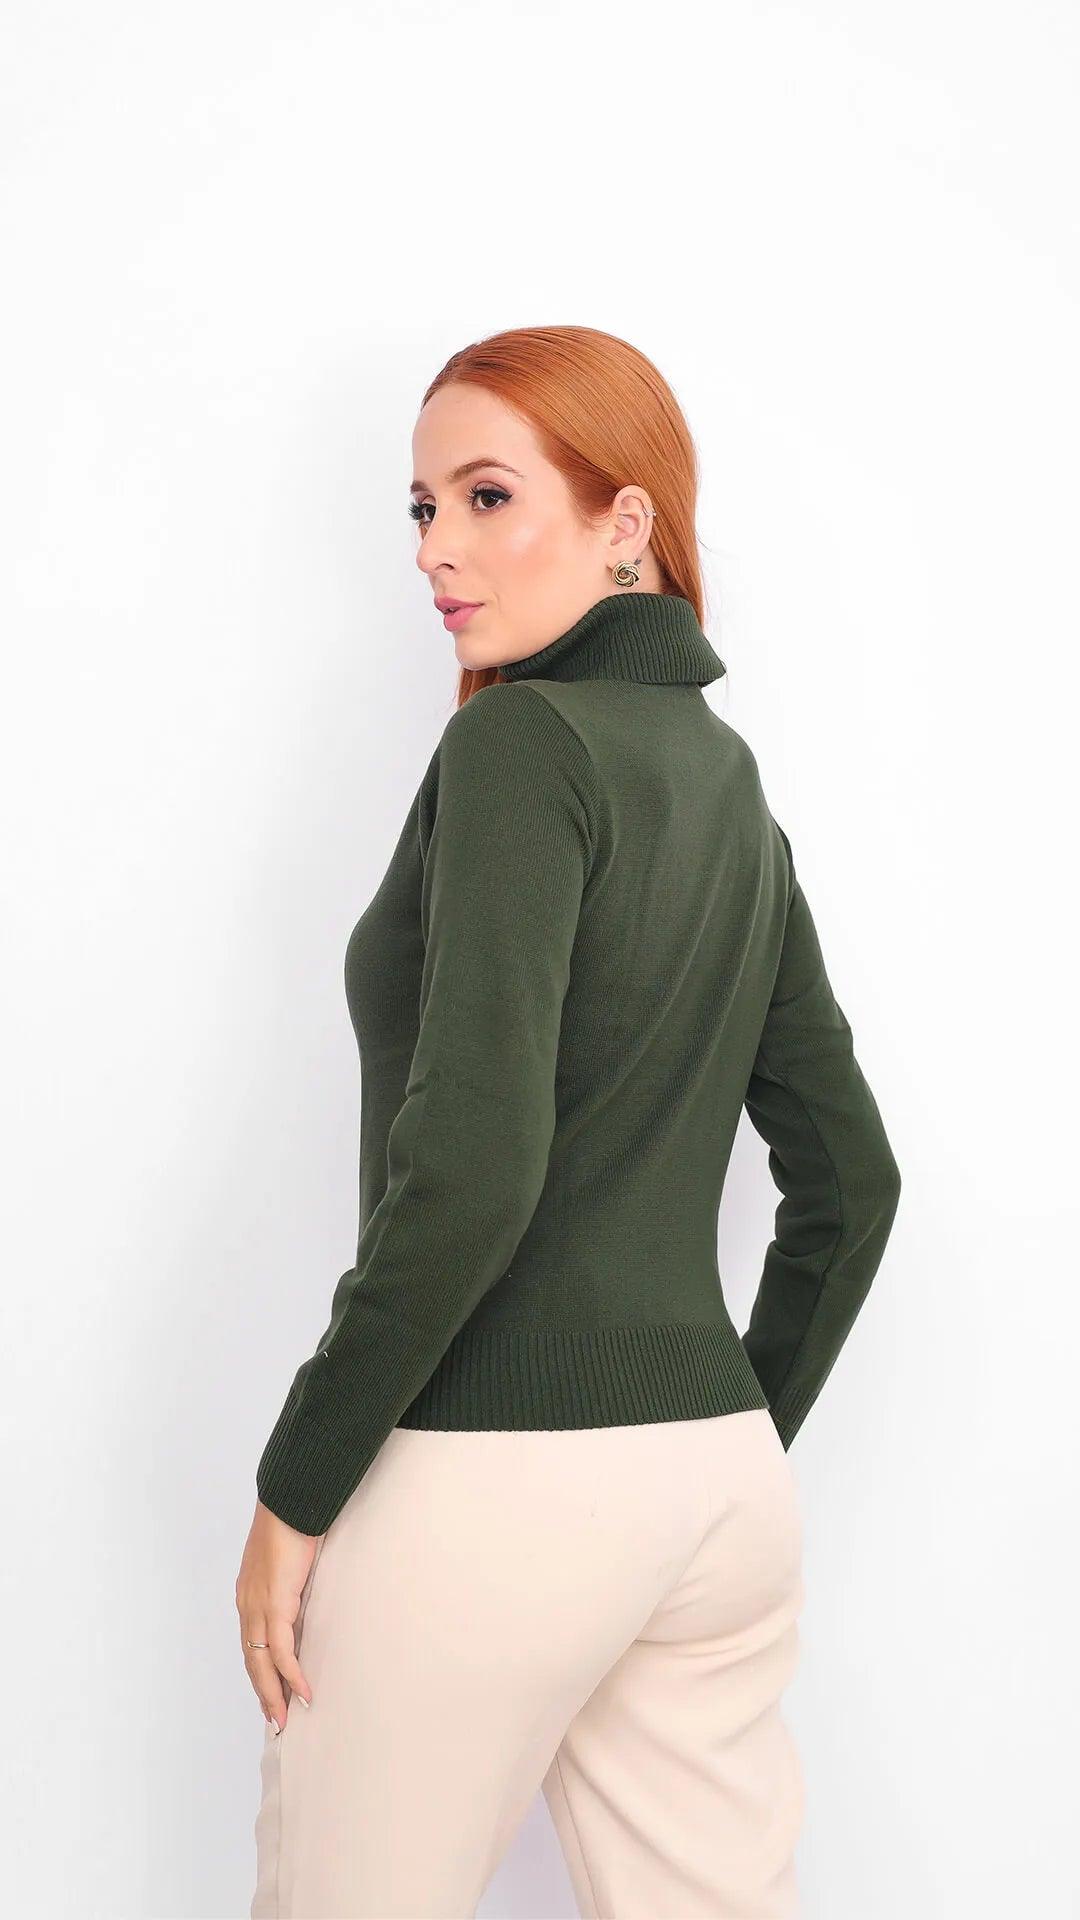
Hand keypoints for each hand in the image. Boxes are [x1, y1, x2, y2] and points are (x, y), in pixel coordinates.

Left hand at [236, 1497, 321, 1731]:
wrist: (290, 1503)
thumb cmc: (292, 1524)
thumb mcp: (291, 1563)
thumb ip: (292, 1585)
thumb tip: (305, 1600)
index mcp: (249, 1596)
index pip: (251, 1645)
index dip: (260, 1673)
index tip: (270, 1696)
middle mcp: (248, 1605)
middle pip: (252, 1661)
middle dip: (264, 1694)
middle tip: (276, 1721)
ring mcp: (259, 1606)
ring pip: (262, 1662)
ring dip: (274, 1693)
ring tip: (286, 1718)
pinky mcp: (276, 1604)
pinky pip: (281, 1650)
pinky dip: (291, 1674)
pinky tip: (303, 1692)